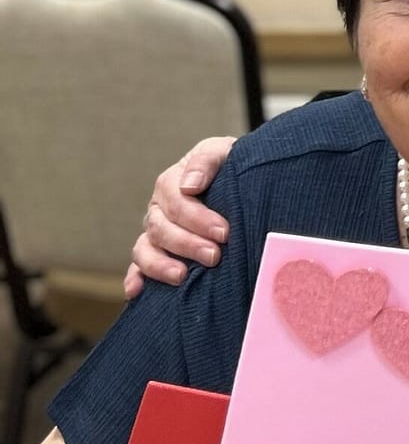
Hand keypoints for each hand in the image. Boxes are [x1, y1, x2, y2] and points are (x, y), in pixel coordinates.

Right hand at [123, 137, 234, 296]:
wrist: (239, 180)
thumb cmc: (231, 166)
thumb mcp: (222, 152)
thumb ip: (206, 161)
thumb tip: (190, 186)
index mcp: (172, 183)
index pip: (176, 202)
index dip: (198, 218)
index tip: (224, 232)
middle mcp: (159, 209)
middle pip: (161, 229)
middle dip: (187, 244)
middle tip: (214, 256)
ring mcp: (155, 232)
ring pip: (145, 249)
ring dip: (160, 264)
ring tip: (181, 276)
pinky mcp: (156, 252)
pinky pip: (138, 266)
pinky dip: (134, 278)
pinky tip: (136, 291)